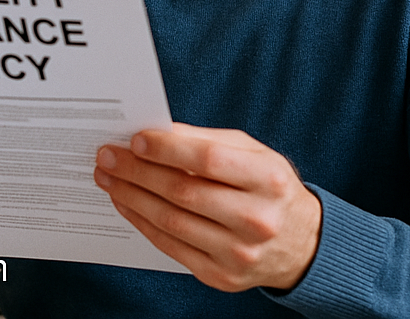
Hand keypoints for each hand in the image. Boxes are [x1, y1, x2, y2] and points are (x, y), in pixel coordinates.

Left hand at [94, 123, 321, 292]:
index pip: (208, 160)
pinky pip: (171, 247)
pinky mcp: (221, 277)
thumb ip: (208, 141)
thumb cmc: (270, 187)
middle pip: (183, 192)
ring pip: (171, 222)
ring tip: (109, 177)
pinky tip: (127, 203)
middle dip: (138, 171)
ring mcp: (238, 254)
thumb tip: (158, 132)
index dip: (168, 149)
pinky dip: (143, 223)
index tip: (136, 138)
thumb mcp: (253, 152)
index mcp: (268, 179)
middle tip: (108, 155)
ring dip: (132, 197)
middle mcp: (256, 219)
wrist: (301, 244)